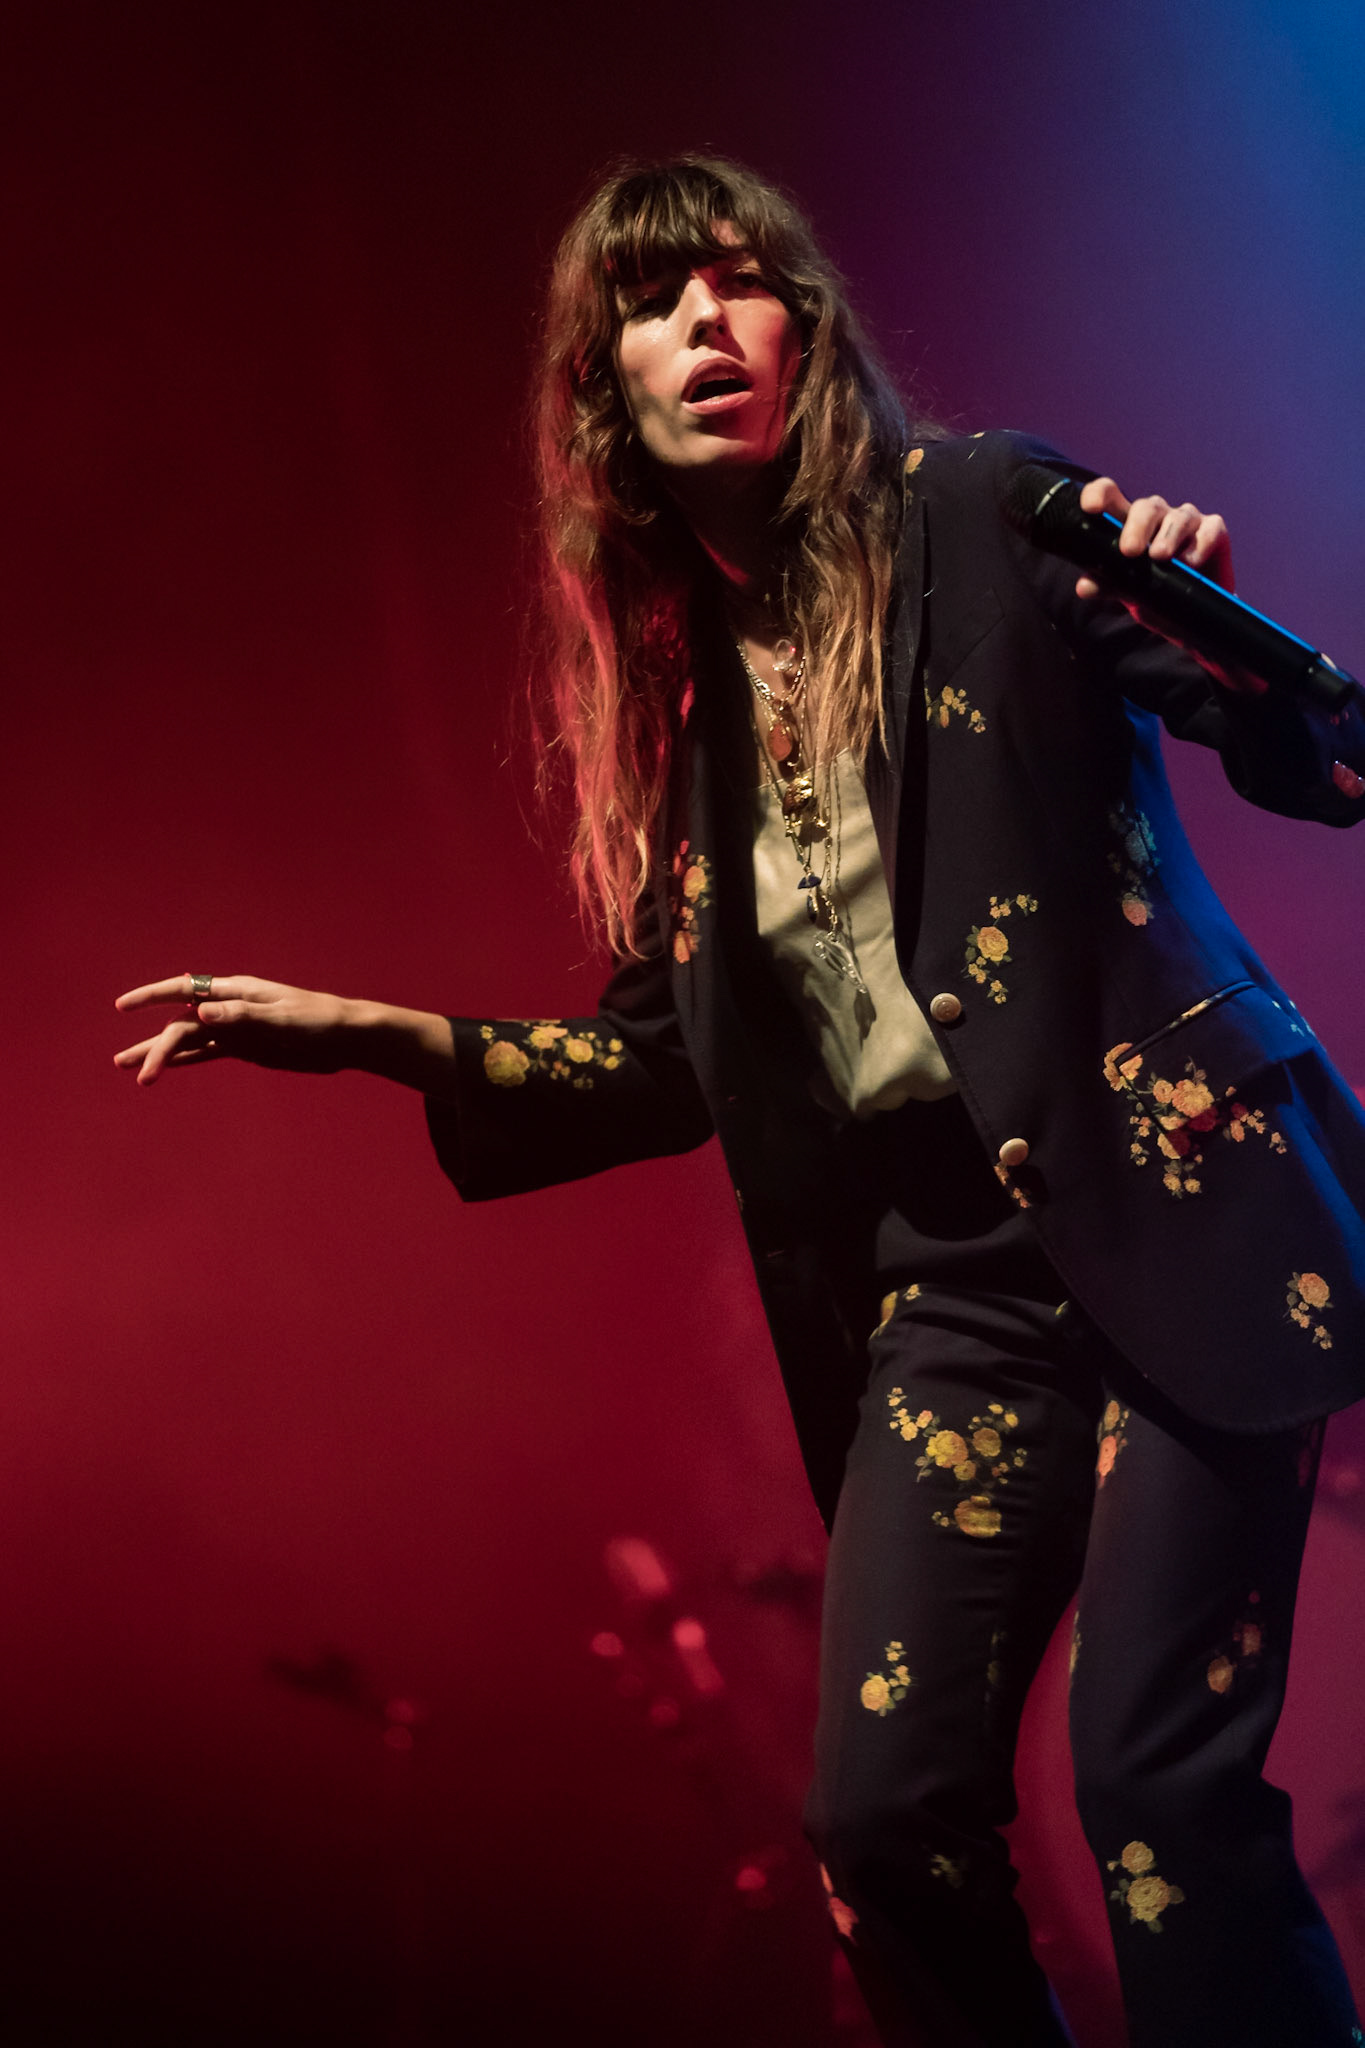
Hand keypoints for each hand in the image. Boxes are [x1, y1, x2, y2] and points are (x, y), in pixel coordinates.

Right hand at [114, 973, 352, 1085]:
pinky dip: (186, 1061)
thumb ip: (242, 1015)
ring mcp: (236, 1029)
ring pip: (189, 1040)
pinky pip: (208, 1053)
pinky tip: (167, 1070)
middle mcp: (230, 1008)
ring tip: (131, 1070)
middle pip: (181, 1024)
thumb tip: (201, 1012)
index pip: (184, 990)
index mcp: (236, 991)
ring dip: (161, 1054)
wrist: (345, 1037)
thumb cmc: (318, 1020)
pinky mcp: (246, 1048)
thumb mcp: (282, 1018)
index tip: (123, 1007)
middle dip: (155, 1046)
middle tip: (135, 1071)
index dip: (151, 997)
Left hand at [1075, 477, 1260, 692]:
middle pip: (1147, 507)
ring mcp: (1187, 521)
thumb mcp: (1129, 591)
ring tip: (1159, 556)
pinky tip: (1190, 562)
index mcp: (1130, 524)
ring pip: (1179, 517)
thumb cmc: (1156, 594)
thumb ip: (1108, 584)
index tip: (1090, 507)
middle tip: (1129, 551)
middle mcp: (1159, 516)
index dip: (1099, 494)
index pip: (1111, 496)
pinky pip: (1210, 530)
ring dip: (1168, 536)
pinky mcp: (1214, 531)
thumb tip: (1084, 587)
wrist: (1192, 617)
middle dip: (1137, 526)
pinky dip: (1201, 544)